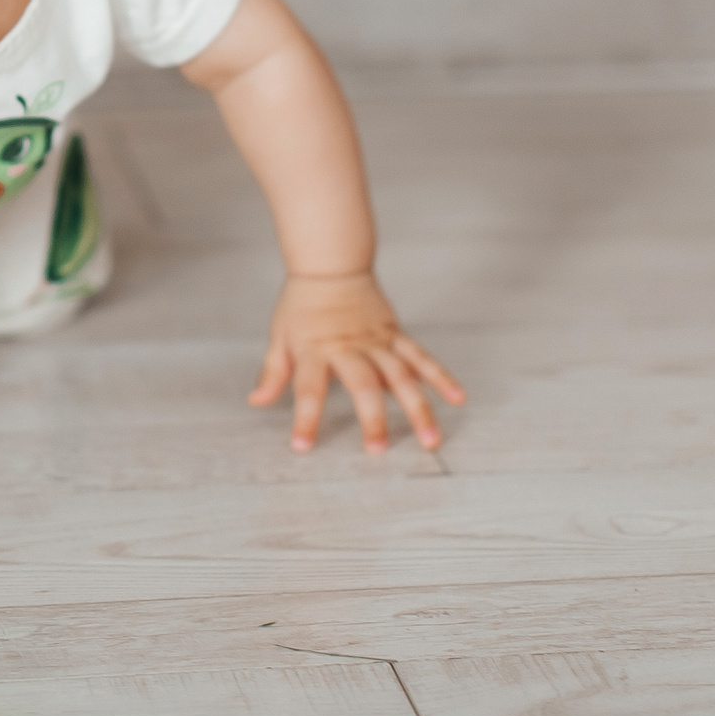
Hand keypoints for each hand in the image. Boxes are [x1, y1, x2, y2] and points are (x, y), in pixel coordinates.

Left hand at [248, 271, 465, 453]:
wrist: (331, 264)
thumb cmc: (302, 304)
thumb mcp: (280, 335)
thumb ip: (273, 371)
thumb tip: (257, 402)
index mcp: (315, 349)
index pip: (308, 388)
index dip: (306, 417)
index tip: (303, 446)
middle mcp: (349, 347)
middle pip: (363, 385)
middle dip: (373, 419)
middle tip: (379, 451)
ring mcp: (377, 341)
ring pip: (401, 376)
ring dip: (418, 409)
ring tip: (431, 440)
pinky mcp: (396, 335)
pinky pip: (422, 357)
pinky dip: (440, 377)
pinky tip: (457, 397)